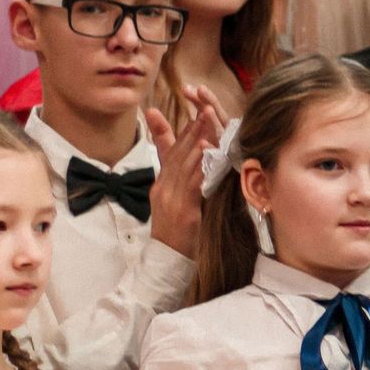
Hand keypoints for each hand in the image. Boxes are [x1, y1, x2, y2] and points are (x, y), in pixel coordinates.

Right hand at [144, 88, 224, 257]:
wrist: (166, 263)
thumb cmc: (178, 238)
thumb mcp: (178, 206)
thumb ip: (187, 187)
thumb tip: (198, 171)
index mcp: (161, 185)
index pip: (172, 152)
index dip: (186, 130)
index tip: (198, 112)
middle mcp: (163, 188)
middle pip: (177, 152)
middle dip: (192, 127)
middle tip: (204, 105)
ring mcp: (170, 198)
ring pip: (184, 162)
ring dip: (196, 138)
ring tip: (207, 118)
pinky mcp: (182, 210)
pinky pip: (191, 182)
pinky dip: (199, 163)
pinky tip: (207, 148)